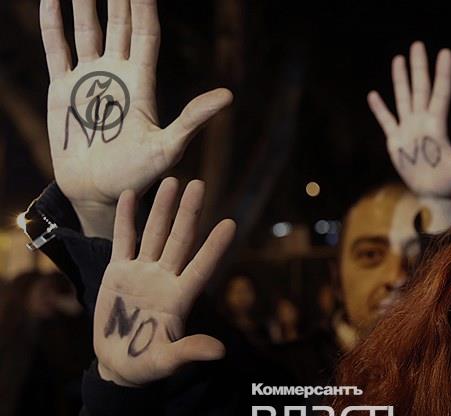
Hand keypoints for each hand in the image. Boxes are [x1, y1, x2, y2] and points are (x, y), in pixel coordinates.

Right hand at [41, 0, 231, 237]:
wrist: (99, 191)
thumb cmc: (138, 173)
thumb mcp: (169, 146)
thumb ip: (193, 119)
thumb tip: (228, 96)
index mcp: (142, 83)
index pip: (145, 35)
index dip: (144, 9)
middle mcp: (117, 74)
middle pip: (118, 25)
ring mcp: (89, 79)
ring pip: (87, 31)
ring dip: (85, 4)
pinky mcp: (63, 89)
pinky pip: (57, 49)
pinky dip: (53, 24)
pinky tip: (52, 1)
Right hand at [93, 178, 235, 386]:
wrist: (120, 364)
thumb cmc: (148, 366)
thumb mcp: (167, 361)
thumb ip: (190, 352)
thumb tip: (220, 351)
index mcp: (180, 298)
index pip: (202, 267)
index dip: (215, 247)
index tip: (231, 223)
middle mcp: (165, 279)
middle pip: (180, 240)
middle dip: (189, 212)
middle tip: (200, 184)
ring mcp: (142, 273)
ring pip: (154, 233)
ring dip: (163, 208)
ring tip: (172, 180)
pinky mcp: (119, 273)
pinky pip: (124, 240)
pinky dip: (127, 218)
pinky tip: (133, 194)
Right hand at [367, 42, 450, 197]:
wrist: (432, 195)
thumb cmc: (450, 182)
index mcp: (437, 124)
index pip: (440, 92)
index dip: (442, 73)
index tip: (445, 52)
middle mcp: (423, 121)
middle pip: (420, 88)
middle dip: (419, 67)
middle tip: (418, 44)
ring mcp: (408, 129)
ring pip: (403, 98)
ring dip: (400, 79)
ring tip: (399, 58)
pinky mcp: (396, 141)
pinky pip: (386, 120)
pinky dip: (380, 109)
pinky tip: (374, 95)